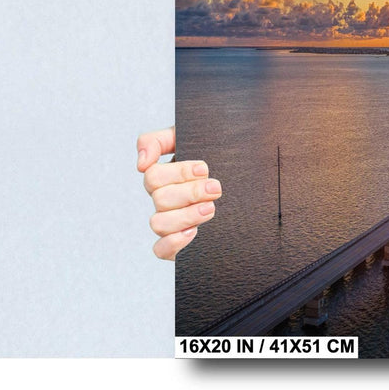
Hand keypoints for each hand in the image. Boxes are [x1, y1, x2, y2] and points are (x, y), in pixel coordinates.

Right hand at [137, 126, 221, 260]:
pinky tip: (194, 232)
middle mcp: (164, 200)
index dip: (179, 173)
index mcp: (165, 177)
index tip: (204, 169)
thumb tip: (141, 163)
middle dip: (190, 193)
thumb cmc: (217, 158)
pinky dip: (174, 242)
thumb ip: (158, 141)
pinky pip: (160, 250)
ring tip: (211, 209)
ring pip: (158, 223)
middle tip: (216, 189)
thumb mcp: (191, 139)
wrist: (246, 183)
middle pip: (160, 199)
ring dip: (186, 216)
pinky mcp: (177, 244)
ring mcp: (170, 222)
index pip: (153, 176)